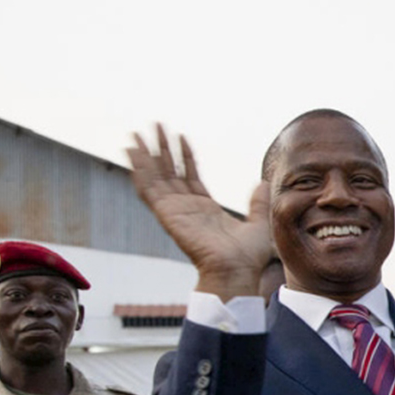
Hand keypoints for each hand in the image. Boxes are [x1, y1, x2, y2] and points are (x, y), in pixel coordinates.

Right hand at [127, 124, 273, 299]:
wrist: (237, 269)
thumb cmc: (248, 256)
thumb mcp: (258, 223)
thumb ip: (257, 203)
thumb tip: (261, 183)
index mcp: (205, 208)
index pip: (189, 176)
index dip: (184, 156)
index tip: (179, 135)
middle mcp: (186, 208)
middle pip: (169, 172)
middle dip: (161, 148)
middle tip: (154, 125)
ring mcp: (175, 210)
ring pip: (155, 177)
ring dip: (145, 155)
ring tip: (136, 134)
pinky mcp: (167, 214)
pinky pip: (148, 190)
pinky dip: (140, 171)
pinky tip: (133, 154)